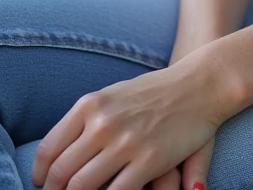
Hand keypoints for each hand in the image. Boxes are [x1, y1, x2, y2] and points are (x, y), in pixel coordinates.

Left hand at [31, 53, 228, 189]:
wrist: (200, 84)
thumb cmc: (155, 92)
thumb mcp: (113, 96)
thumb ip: (85, 122)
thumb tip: (55, 156)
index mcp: (90, 105)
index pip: (48, 149)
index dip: (40, 175)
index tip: (43, 184)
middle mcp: (103, 123)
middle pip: (61, 173)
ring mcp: (125, 143)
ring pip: (81, 187)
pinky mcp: (148, 160)